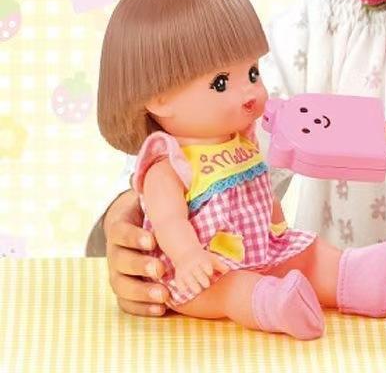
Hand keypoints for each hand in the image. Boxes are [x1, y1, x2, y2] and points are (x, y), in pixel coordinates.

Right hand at [105, 189, 169, 315]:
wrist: (136, 227)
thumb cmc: (150, 210)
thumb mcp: (151, 198)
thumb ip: (163, 188)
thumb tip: (183, 165)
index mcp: (119, 227)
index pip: (120, 231)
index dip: (134, 236)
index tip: (152, 240)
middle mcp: (114, 252)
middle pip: (119, 262)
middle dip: (140, 266)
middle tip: (160, 269)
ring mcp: (117, 272)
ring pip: (121, 285)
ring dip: (142, 291)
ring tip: (164, 294)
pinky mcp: (125, 288)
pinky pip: (127, 303)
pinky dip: (143, 308)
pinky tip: (162, 309)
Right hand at [172, 248, 229, 296]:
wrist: (185, 253)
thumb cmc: (203, 257)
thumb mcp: (212, 258)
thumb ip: (221, 266)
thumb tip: (230, 274)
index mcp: (202, 260)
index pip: (207, 268)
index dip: (210, 273)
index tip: (211, 275)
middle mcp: (192, 266)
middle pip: (200, 278)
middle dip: (205, 283)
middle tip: (206, 284)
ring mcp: (184, 272)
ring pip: (191, 284)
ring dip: (196, 289)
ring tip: (199, 289)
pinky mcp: (178, 278)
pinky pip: (182, 288)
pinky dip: (186, 291)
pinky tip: (189, 290)